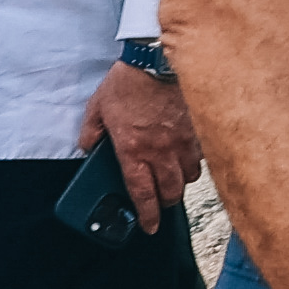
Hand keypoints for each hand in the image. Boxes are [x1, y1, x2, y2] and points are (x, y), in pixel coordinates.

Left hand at [81, 64, 201, 231]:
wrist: (155, 61)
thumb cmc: (127, 84)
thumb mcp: (96, 108)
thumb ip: (90, 132)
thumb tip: (88, 147)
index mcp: (132, 151)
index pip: (142, 193)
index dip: (147, 215)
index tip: (148, 227)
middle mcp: (159, 152)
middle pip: (170, 192)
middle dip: (166, 203)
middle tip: (161, 202)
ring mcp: (182, 141)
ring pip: (188, 176)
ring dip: (180, 182)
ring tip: (173, 178)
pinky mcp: (196, 129)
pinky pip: (200, 155)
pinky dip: (194, 161)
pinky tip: (187, 156)